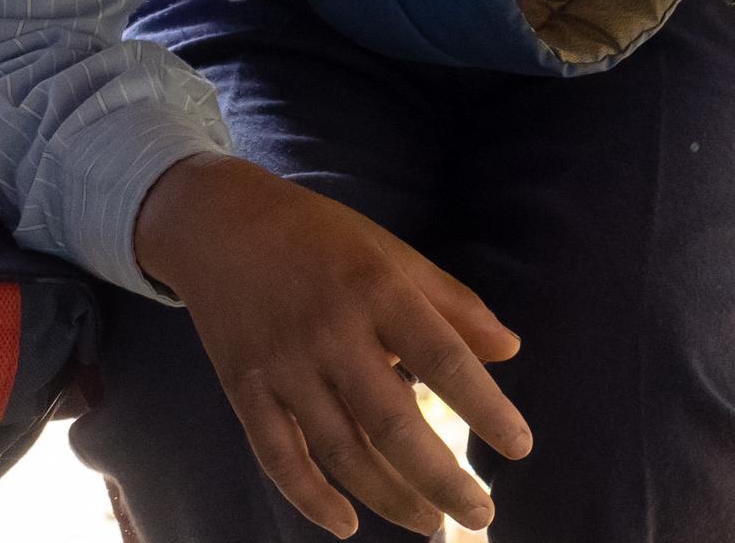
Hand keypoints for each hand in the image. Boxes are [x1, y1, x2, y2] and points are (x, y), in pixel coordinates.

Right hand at [135, 153, 530, 536]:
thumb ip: (450, 301)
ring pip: (342, 451)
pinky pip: (277, 455)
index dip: (487, 408)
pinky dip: (310, 497)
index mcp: (373, 289)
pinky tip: (345, 523)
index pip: (442, 358)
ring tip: (430, 523)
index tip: (520, 447)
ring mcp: (282, 364)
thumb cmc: (314, 236)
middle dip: (444, 480)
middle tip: (481, 514)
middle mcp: (329, 331)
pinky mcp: (244, 387)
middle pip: (393, 424)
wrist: (214, 222)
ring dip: (391, 498)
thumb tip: (511, 350)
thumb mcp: (386, 250)